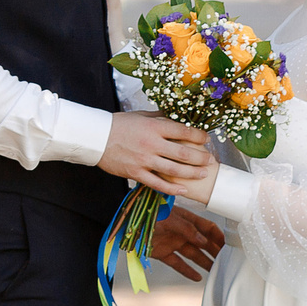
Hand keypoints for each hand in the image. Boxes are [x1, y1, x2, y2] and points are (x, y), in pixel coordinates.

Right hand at [98, 113, 213, 193]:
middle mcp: (151, 143)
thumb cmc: (119, 124)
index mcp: (154, 127)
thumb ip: (160, 118)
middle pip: (183, 153)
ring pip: (174, 170)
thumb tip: (178, 117)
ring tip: (203, 174)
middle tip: (210, 160)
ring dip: (192, 173)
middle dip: (200, 158)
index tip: (206, 139)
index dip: (198, 136)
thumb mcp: (142, 115)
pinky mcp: (136, 173)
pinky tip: (183, 190)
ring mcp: (144, 160)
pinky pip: (157, 183)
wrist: (96, 137)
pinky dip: (172, 188)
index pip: (183, 131)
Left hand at [149, 206, 225, 280]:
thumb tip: (205, 242)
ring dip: (205, 262)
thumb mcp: (170, 219)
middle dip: (215, 252)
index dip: (218, 237)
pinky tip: (198, 278)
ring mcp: (173, 242)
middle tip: (227, 262)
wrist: (125, 222)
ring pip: (193, 255)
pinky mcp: (163, 253)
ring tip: (217, 271)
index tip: (229, 246)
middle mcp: (182, 231)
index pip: (207, 228)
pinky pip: (178, 263)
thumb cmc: (149, 214)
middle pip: (203, 243)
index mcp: (186, 219)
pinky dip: (187, 271)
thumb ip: (188, 229)